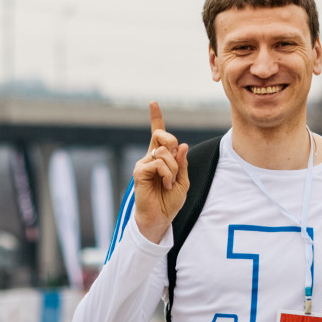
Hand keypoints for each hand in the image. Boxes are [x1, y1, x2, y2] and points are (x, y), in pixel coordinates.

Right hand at [132, 102, 189, 242]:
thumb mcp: (183, 181)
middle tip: (176, 162)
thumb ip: (182, 163)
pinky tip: (165, 185)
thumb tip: (182, 145)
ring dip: (174, 168)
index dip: (156, 118)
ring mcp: (143, 164)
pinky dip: (167, 174)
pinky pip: (158, 163)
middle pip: (162, 135)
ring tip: (170, 183)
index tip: (153, 103)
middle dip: (172, 142)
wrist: (159, 219)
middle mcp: (150, 157)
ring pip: (163, 152)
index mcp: (161, 158)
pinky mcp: (139, 172)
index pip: (157, 134)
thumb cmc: (169, 201)